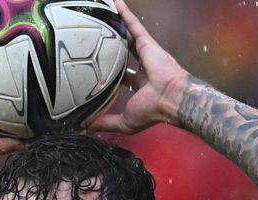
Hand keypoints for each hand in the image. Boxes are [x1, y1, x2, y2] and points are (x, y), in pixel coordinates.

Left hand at [86, 0, 189, 134]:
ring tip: (100, 17)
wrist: (170, 98)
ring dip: (116, 26)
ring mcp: (145, 54)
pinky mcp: (146, 42)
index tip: (96, 72)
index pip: (122, 77)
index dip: (110, 74)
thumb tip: (87, 129)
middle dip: (111, 48)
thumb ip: (105, 123)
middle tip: (95, 42)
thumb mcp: (124, 121)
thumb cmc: (152, 110)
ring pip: (126, 37)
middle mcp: (143, 68)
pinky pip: (133, 24)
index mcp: (139, 86)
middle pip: (123, 54)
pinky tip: (114, 3)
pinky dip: (124, 13)